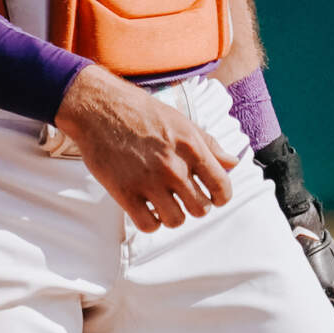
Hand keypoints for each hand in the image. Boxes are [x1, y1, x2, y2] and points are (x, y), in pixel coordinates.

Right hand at [54, 67, 239, 231]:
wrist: (100, 107)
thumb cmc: (142, 112)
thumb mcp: (182, 122)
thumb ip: (209, 145)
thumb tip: (233, 163)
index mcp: (191, 147)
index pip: (222, 187)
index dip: (222, 196)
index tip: (215, 197)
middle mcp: (173, 167)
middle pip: (201, 209)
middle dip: (196, 206)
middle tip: (185, 198)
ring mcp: (148, 181)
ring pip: (176, 221)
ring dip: (173, 215)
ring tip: (165, 203)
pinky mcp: (124, 192)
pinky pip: (148, 225)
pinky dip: (151, 222)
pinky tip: (148, 209)